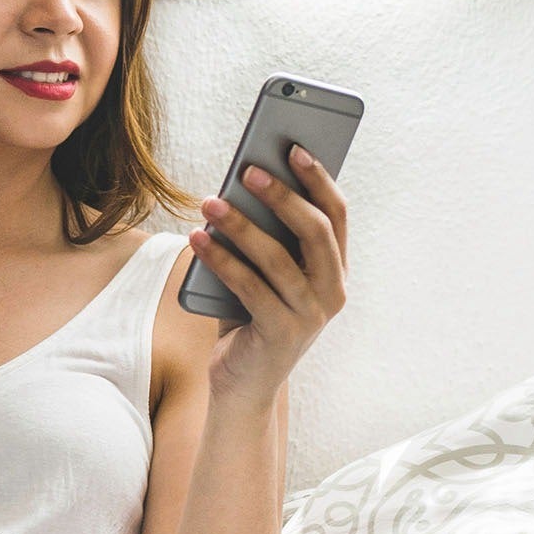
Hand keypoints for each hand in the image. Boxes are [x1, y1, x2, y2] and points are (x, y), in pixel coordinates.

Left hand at [188, 143, 348, 411]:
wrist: (242, 387)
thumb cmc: (250, 319)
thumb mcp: (262, 274)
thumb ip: (264, 238)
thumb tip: (240, 185)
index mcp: (334, 271)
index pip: (336, 215)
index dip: (318, 178)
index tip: (294, 146)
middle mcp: (332, 293)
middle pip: (316, 231)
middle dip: (283, 196)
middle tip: (248, 170)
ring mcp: (310, 316)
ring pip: (279, 258)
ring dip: (241, 225)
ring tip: (210, 202)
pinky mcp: (281, 335)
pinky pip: (249, 287)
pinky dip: (221, 259)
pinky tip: (197, 238)